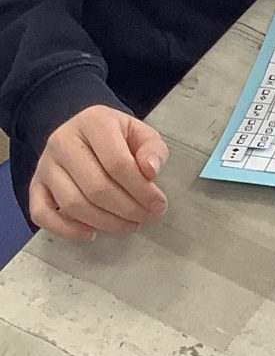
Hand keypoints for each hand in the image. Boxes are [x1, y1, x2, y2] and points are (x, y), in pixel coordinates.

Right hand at [29, 105, 169, 242]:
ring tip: (128, 225)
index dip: (141, 189)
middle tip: (146, 217)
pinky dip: (66, 230)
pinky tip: (91, 233)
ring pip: (72, 203)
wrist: (84, 132)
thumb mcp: (140, 133)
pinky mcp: (35, 185)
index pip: (117, 162)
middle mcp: (63, 141)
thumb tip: (150, 171)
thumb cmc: (116, 136)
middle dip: (127, 208)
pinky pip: (42, 214)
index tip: (158, 204)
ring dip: (105, 222)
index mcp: (94, 121)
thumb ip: (152, 150)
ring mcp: (45, 164)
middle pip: (96, 186)